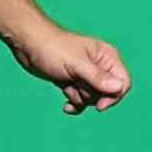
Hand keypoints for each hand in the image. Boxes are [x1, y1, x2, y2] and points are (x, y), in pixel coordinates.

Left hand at [8, 21, 131, 114]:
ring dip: (79, 98)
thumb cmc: (52, 49)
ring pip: (92, 98)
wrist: (28, 45)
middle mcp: (100, 66)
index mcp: (107, 57)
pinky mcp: (73, 82)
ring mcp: (86, 75)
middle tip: (76, 86)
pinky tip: (66, 107)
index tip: (98, 106)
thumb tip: (118, 88)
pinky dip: (74, 104)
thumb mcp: (76, 64)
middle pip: (107, 93)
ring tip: (66, 85)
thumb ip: (97, 77)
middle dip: (92, 96)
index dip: (114, 96)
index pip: (123, 83)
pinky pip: (81, 100)